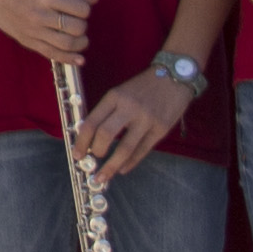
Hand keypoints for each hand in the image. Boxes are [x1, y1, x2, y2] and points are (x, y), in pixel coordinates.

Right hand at [0, 0, 95, 66]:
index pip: (80, 10)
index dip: (85, 10)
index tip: (81, 8)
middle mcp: (40, 15)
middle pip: (76, 28)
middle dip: (83, 26)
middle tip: (78, 22)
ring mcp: (33, 31)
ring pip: (67, 45)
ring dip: (80, 43)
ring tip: (80, 38)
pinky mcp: (27, 42)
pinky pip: (52, 55)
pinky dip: (69, 59)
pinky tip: (78, 59)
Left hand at [79, 64, 198, 177]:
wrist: (175, 75)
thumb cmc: (144, 86)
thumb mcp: (122, 91)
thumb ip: (108, 111)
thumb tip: (91, 136)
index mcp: (115, 96)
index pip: (92, 121)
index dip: (81, 141)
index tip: (77, 154)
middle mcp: (129, 107)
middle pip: (105, 135)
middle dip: (96, 152)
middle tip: (92, 161)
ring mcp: (146, 119)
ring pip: (125, 148)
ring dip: (111, 166)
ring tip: (103, 176)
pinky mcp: (161, 129)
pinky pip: (142, 151)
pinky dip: (130, 163)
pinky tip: (122, 169)